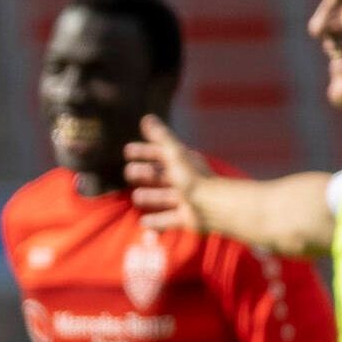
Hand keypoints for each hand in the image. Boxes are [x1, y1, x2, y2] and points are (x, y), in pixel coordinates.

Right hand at [125, 116, 213, 233]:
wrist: (214, 206)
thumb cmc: (193, 178)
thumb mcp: (174, 154)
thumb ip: (161, 137)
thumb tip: (146, 118)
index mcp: (184, 163)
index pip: (161, 154)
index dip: (145, 151)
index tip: (127, 151)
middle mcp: (185, 180)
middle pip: (161, 176)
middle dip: (145, 173)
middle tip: (129, 172)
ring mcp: (185, 200)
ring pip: (163, 197)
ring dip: (149, 197)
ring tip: (136, 197)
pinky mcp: (185, 218)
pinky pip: (167, 220)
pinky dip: (155, 221)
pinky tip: (143, 223)